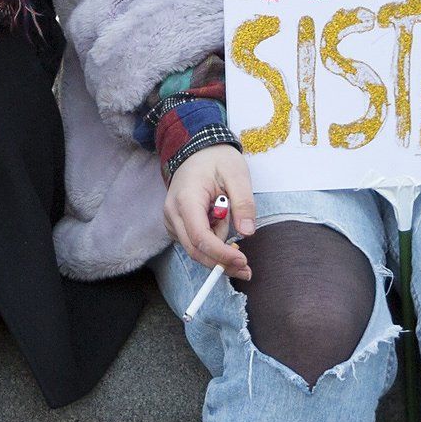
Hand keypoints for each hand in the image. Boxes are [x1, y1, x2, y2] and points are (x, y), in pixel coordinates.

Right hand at [166, 143, 254, 279]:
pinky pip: (195, 243)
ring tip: (231, 223)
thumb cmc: (216, 160)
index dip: (221, 254)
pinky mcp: (176, 225)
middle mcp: (172, 213)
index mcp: (186, 199)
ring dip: (218, 250)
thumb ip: (243, 203)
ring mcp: (172, 220)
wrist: (197, 151)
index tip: (243, 260)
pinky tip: (221, 226)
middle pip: (194, 250)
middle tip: (247, 270)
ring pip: (195, 249)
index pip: (200, 237)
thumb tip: (248, 232)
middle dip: (221, 262)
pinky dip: (212, 243)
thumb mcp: (237, 174)